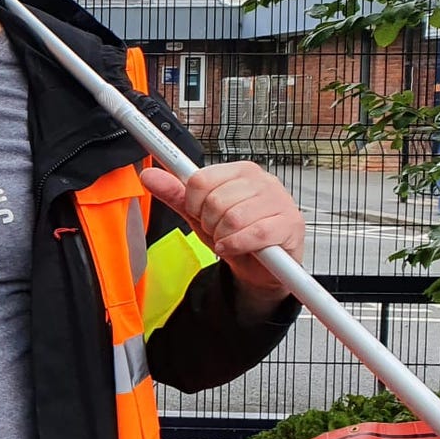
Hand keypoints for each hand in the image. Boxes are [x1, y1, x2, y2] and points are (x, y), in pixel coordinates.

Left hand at [139, 160, 304, 316]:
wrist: (260, 267)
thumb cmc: (233, 235)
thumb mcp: (199, 215)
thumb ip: (175, 195)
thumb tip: (150, 176)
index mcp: (240, 171)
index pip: (200, 179)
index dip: (193, 205)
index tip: (200, 214)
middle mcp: (262, 180)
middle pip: (215, 200)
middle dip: (209, 224)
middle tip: (219, 231)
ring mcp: (279, 200)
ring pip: (233, 218)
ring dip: (224, 237)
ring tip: (230, 239)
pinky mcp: (290, 223)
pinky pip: (255, 233)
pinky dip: (238, 245)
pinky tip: (236, 247)